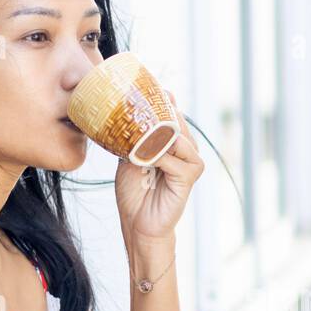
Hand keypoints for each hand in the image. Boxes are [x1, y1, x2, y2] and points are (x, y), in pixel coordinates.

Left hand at [114, 90, 203, 243]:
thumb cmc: (135, 192)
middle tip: (134, 105)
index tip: (140, 87)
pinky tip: (141, 158)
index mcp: (175, 141)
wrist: (138, 223)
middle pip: (175, 120)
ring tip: (135, 137)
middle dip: (155, 113)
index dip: (158, 99)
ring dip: (153, 135)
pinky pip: (172, 157)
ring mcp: (191, 161)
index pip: (171, 112)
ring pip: (175, 136)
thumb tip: (119, 112)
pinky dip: (155, 155)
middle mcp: (187, 148)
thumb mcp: (129, 156)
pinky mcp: (189, 176)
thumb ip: (132, 136)